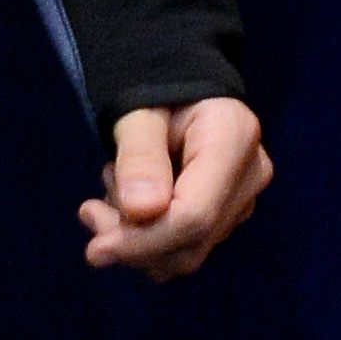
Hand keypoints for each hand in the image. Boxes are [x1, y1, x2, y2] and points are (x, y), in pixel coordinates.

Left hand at [81, 98, 271, 278]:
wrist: (178, 86)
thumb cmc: (157, 89)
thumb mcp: (138, 110)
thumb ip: (140, 155)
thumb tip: (142, 211)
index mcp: (233, 137)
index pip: (194, 214)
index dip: (143, 241)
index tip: (94, 248)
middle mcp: (249, 174)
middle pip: (191, 242)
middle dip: (132, 241)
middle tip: (90, 211)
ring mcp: (243, 198)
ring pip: (186, 253)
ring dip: (135, 238)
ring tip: (112, 188)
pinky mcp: (228, 214)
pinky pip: (185, 247)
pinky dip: (147, 238)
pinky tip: (128, 202)